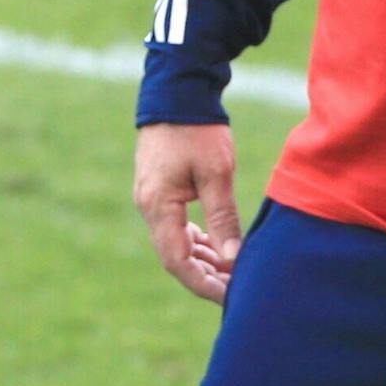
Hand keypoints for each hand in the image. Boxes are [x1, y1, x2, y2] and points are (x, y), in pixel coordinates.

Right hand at [134, 122, 243, 303]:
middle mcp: (148, 205)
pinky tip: (216, 245)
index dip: (203, 284)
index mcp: (158, 205)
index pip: (177, 262)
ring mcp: (150, 197)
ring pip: (174, 242)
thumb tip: (233, 260)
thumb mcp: (216, 173)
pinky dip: (195, 239)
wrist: (177, 90)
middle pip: (173, 256)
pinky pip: (174, 225)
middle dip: (205, 276)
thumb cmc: (198, 130)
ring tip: (231, 271)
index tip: (231, 296)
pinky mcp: (158, 188)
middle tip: (236, 289)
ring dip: (201, 259)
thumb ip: (223, 218)